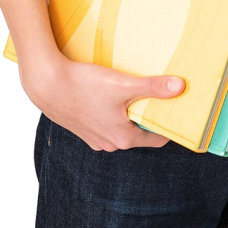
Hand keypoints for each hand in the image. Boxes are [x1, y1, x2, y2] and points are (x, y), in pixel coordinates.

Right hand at [19, 51, 186, 151]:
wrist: (46, 83)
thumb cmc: (83, 85)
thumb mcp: (123, 85)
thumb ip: (152, 88)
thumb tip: (180, 87)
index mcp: (123, 138)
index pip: (156, 138)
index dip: (167, 123)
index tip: (176, 109)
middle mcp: (109, 143)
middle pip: (139, 132)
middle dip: (149, 115)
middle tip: (158, 95)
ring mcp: (95, 138)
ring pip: (121, 127)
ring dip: (129, 112)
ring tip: (135, 91)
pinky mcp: (83, 128)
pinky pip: (106, 123)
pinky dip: (113, 111)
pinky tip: (109, 94)